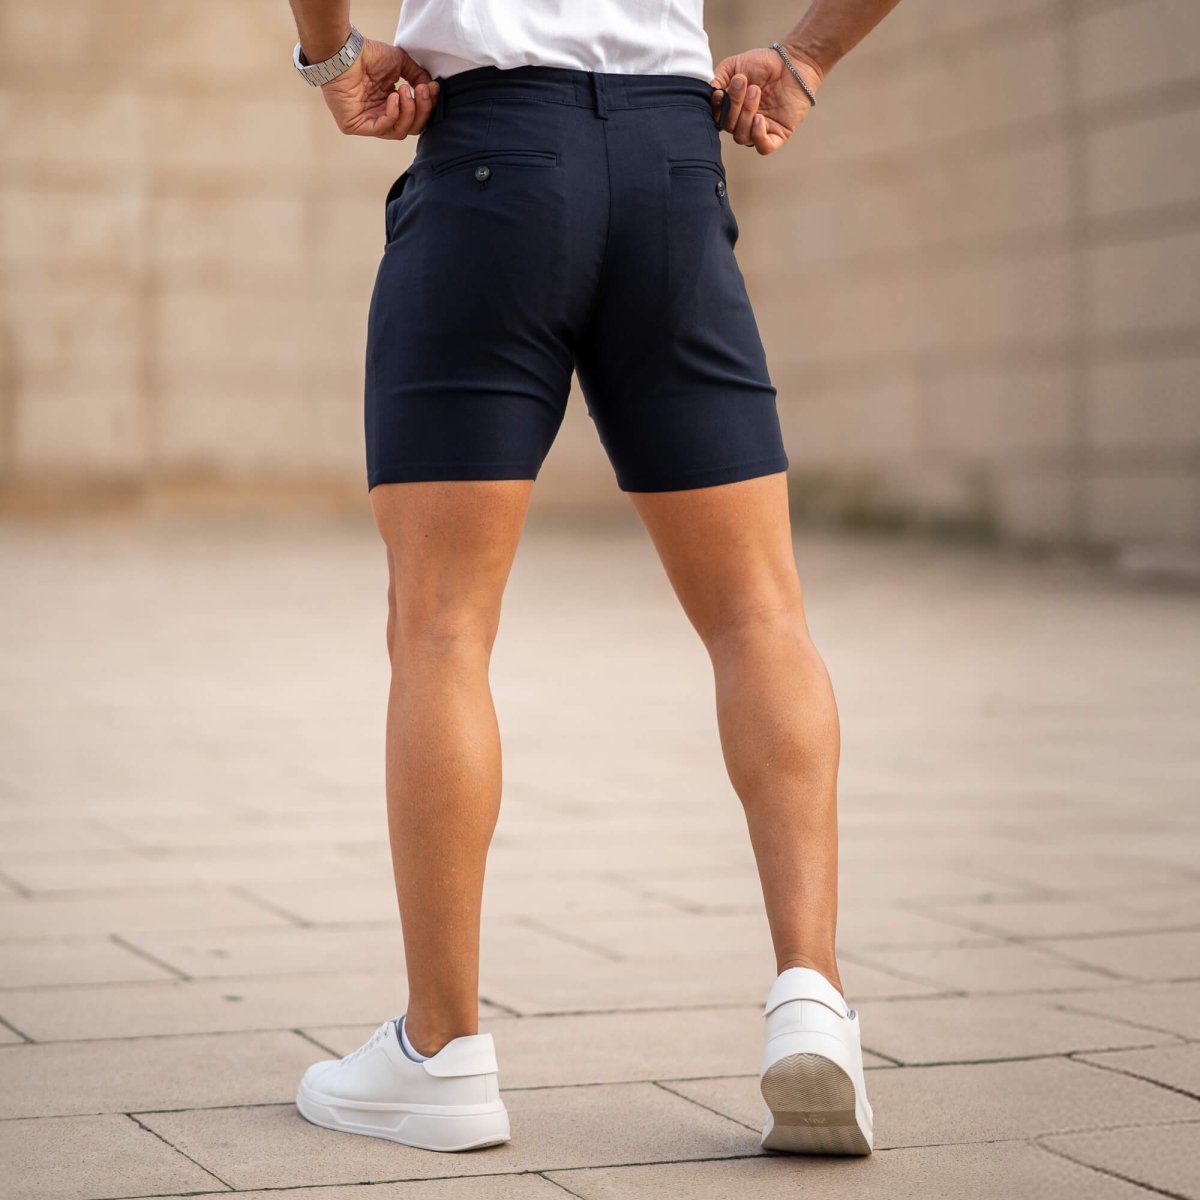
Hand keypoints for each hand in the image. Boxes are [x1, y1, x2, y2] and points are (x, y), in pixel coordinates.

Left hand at [319, 37, 437, 139]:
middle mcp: (380, 115)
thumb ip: (417, 76)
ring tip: (405, 90)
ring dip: (408, 111)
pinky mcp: (356, 126)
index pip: (415, 116)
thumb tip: (431, 88)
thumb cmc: (367, 54)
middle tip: (422, 90)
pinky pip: (382, 129)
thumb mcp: (400, 63)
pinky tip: (394, 97)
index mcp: (390, 104)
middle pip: (411, 127)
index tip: (433, 88)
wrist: (344, 52)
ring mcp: (368, 123)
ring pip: (399, 132)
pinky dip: (393, 114)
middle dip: (422, 110)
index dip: (428, 105)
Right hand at [710, 44, 821, 154]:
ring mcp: (760, 130)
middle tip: (743, 82)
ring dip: (746, 114)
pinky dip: (758, 136)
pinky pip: (763, 147)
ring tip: (756, 90)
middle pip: (729, 127)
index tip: (720, 93)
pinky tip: (760, 118)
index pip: (717, 120)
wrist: (792, 61)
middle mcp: (744, 123)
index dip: (716, 110)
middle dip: (734, 105)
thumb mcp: (734, 66)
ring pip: (742, 137)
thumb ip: (718, 78)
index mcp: (732, 111)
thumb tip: (708, 93)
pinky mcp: (778, 135)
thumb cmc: (764, 64)